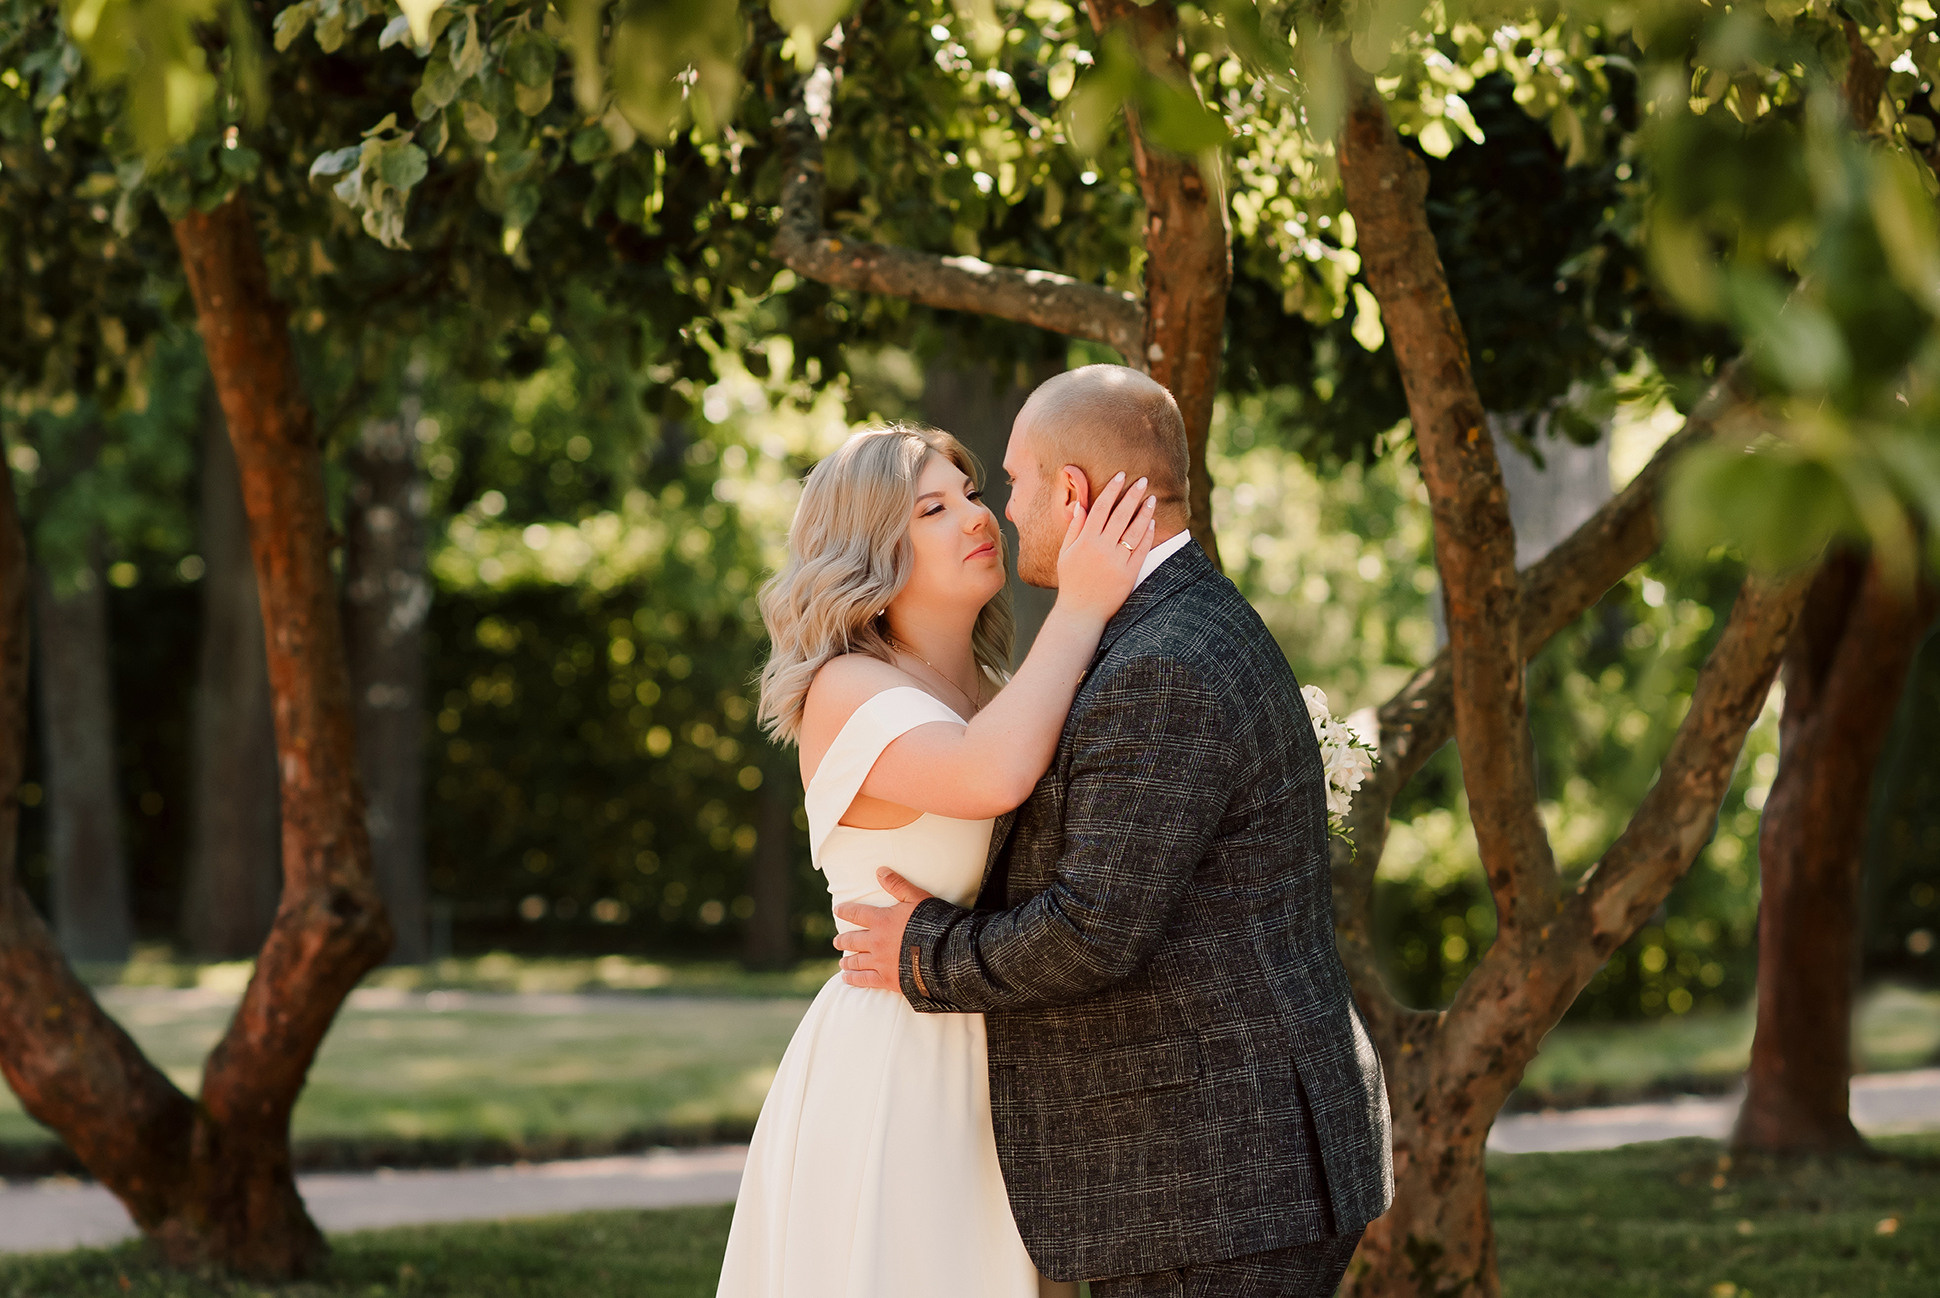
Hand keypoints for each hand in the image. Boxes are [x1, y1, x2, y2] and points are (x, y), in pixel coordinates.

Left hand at [831, 869, 935, 992]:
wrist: (944, 954)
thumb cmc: (933, 923)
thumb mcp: (917, 898)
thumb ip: (897, 885)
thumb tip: (880, 870)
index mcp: (882, 920)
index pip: (857, 913)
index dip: (845, 911)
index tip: (837, 910)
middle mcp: (876, 941)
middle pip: (852, 940)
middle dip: (843, 941)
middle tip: (836, 942)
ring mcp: (880, 962)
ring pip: (856, 961)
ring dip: (847, 961)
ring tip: (842, 962)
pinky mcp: (887, 979)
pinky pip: (864, 980)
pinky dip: (853, 979)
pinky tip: (846, 978)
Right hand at [1053, 470, 1157, 625]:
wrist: (1082, 611)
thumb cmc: (1072, 580)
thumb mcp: (1065, 553)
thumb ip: (1074, 528)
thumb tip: (1081, 505)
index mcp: (1085, 541)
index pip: (1101, 508)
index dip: (1112, 490)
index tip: (1120, 476)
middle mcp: (1101, 549)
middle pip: (1120, 515)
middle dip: (1132, 495)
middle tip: (1142, 480)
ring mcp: (1117, 561)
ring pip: (1134, 531)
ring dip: (1144, 512)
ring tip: (1151, 498)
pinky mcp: (1129, 573)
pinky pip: (1140, 549)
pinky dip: (1146, 534)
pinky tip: (1151, 522)